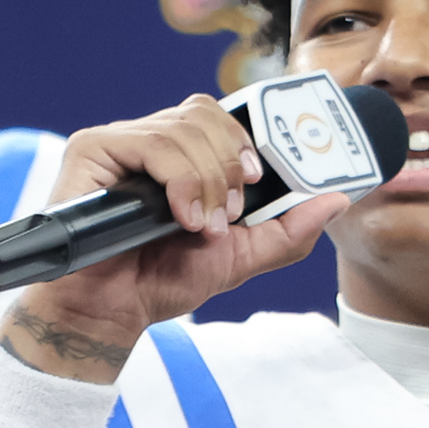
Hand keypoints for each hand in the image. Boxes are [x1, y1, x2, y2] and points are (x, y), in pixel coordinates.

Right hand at [0, 96, 347, 371]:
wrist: (112, 313)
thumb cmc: (160, 281)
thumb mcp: (239, 256)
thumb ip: (288, 230)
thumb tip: (337, 200)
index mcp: (178, 156)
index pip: (216, 116)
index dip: (241, 140)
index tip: (253, 180)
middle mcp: (147, 141)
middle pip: (204, 114)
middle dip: (227, 167)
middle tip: (225, 216)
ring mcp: (118, 142)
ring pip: (184, 129)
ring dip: (206, 182)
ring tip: (199, 226)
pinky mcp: (91, 150)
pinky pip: (151, 143)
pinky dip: (179, 180)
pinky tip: (179, 215)